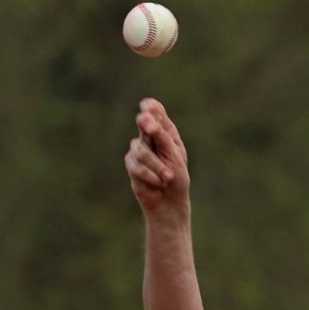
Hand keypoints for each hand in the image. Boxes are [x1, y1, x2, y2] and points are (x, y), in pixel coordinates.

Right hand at [125, 98, 189, 214]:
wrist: (170, 202)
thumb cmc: (177, 178)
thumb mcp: (174, 154)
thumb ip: (161, 136)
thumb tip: (144, 118)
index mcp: (165, 130)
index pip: (154, 110)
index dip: (149, 107)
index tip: (147, 108)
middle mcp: (150, 137)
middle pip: (144, 122)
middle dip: (147, 125)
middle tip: (149, 127)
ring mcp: (139, 150)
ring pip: (141, 149)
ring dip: (156, 166)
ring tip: (168, 177)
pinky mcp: (132, 164)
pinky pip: (136, 165)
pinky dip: (150, 175)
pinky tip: (159, 182)